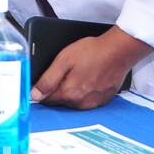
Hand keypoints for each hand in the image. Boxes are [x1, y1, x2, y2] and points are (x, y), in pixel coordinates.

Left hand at [30, 27, 151, 109]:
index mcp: (69, 93)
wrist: (119, 50)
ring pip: (73, 102)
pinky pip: (87, 100)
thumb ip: (48, 80)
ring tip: (75, 75)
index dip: (41, 91)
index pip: (46, 100)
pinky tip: (86, 80)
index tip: (41, 83)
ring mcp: (93, 102)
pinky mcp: (103, 99)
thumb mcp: (64, 60)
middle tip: (61, 74)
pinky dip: (83, 93)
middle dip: (56, 91)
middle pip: (59, 101)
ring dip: (70, 92)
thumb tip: (34, 94)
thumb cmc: (92, 52)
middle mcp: (81, 103)